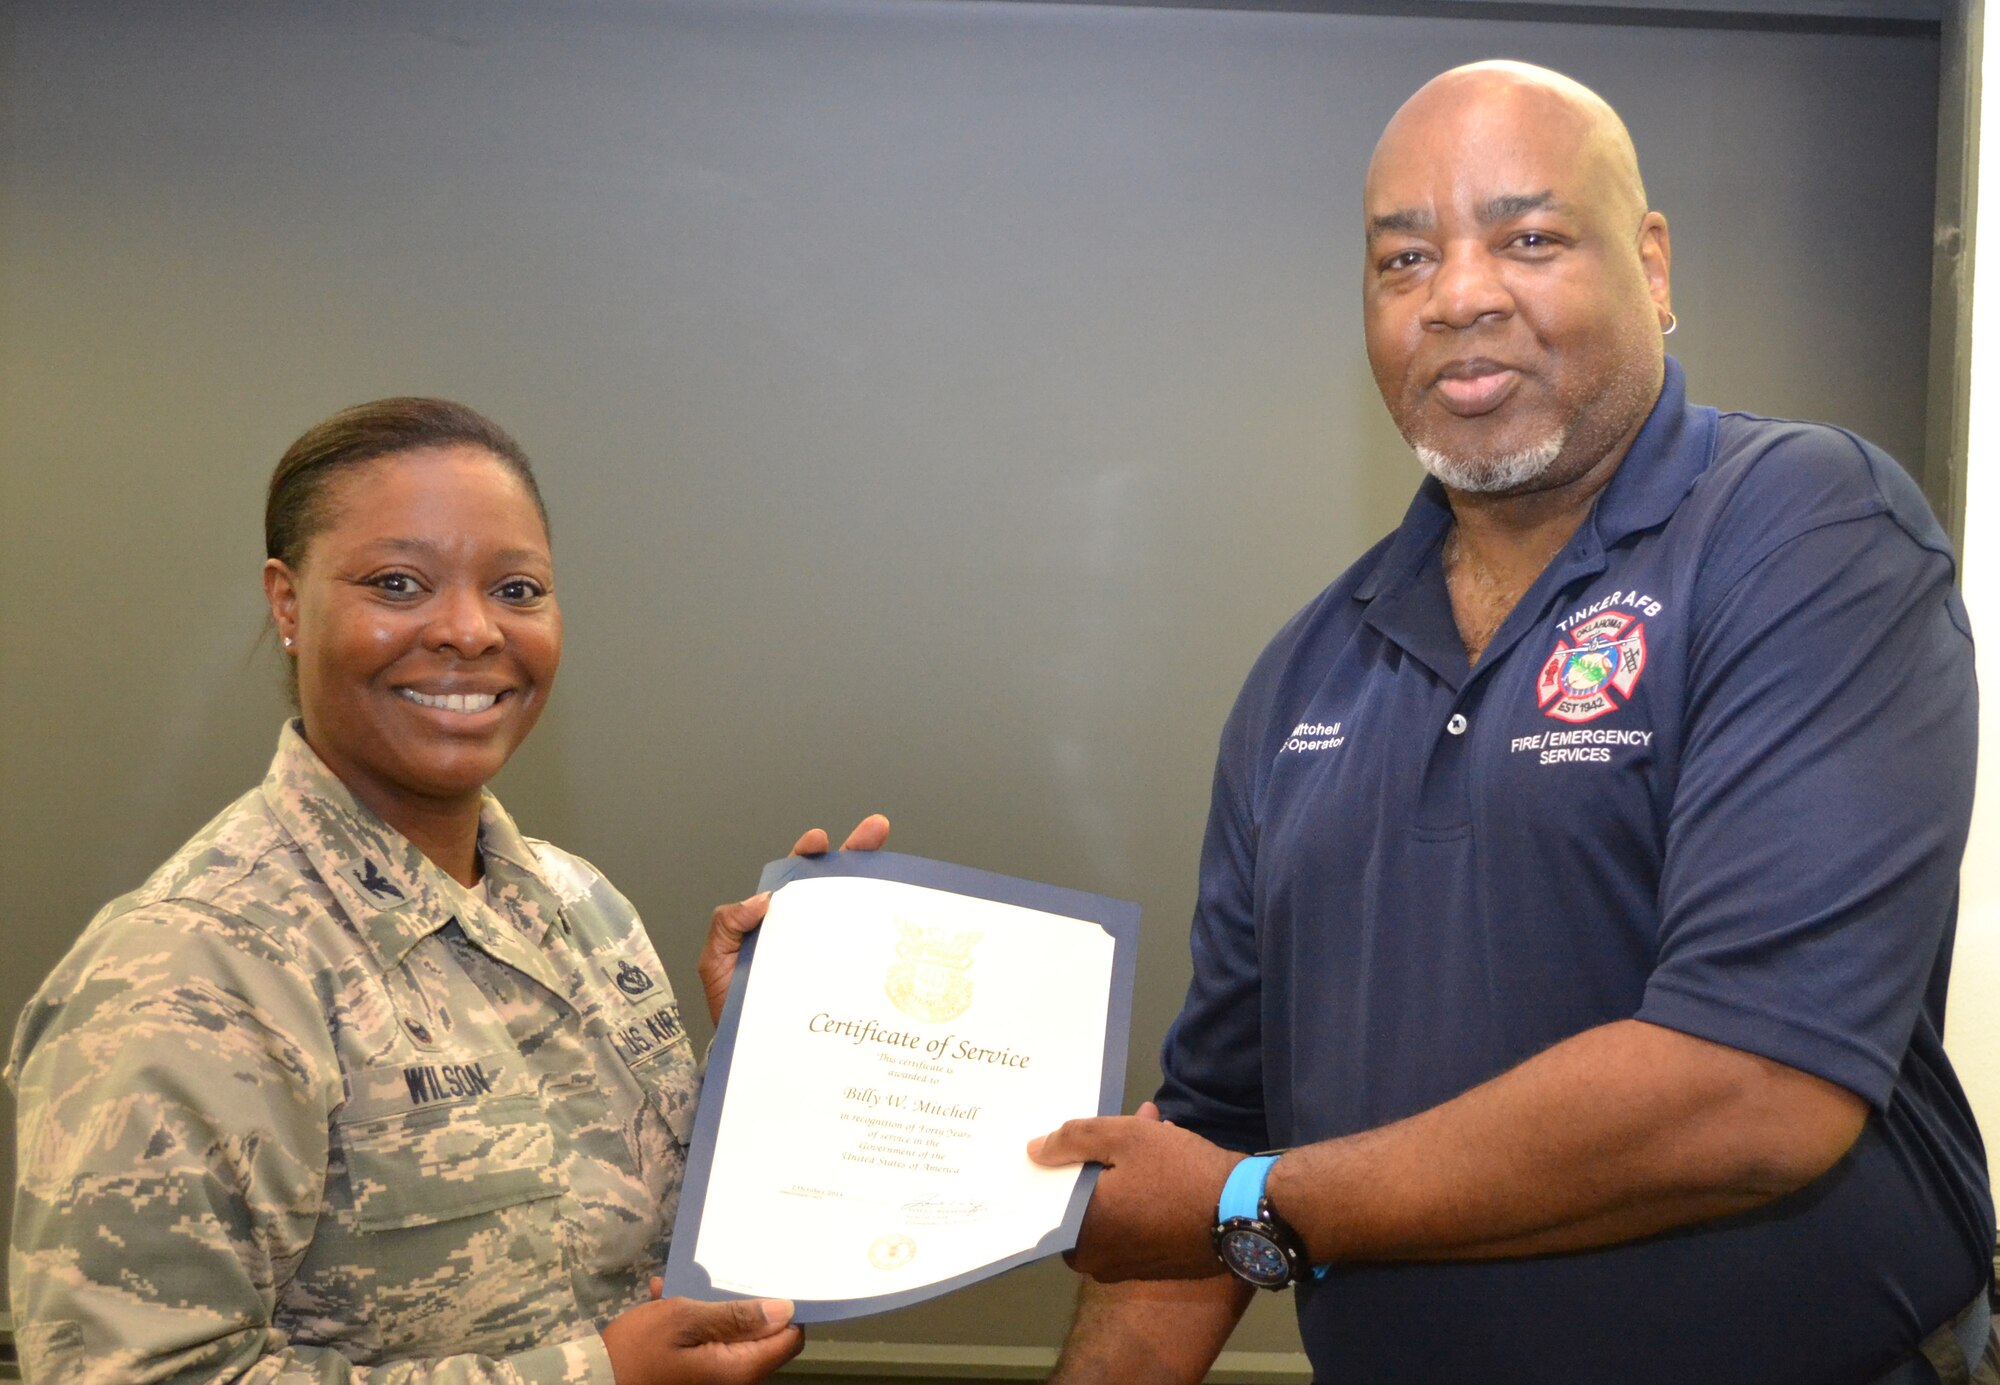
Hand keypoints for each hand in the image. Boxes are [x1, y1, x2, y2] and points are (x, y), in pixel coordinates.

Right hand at [600, 1280, 801, 1384]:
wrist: (596, 1380)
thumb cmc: (638, 1350)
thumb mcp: (684, 1320)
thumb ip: (736, 1315)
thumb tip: (786, 1310)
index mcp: (740, 1369)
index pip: (789, 1339)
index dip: (788, 1308)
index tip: (773, 1277)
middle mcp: (735, 1379)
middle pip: (761, 1336)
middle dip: (740, 1302)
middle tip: (720, 1272)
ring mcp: (714, 1379)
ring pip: (729, 1334)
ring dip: (709, 1307)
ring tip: (678, 1284)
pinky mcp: (695, 1375)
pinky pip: (706, 1343)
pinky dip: (691, 1321)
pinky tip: (663, 1298)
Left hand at [698, 815, 890, 1024]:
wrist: (749, 1054)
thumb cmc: (731, 1007)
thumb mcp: (716, 961)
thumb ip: (727, 926)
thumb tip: (761, 899)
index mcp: (774, 921)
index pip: (793, 879)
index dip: (807, 856)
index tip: (819, 840)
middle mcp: (804, 931)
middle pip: (833, 885)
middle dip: (856, 854)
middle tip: (876, 830)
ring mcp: (826, 953)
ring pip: (854, 913)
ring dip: (877, 888)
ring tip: (895, 869)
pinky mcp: (842, 979)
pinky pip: (863, 955)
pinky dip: (883, 940)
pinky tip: (900, 925)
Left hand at [1028, 1101, 1242, 1281]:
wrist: (1247, 1214)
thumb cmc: (1180, 1173)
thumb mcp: (1125, 1137)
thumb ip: (1073, 1140)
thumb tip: (1034, 1152)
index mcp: (1080, 1233)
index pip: (1057, 1191)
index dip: (1073, 1156)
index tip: (1091, 1135)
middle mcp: (1097, 1260)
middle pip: (1089, 1198)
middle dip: (1105, 1158)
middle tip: (1131, 1127)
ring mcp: (1128, 1268)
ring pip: (1116, 1207)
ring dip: (1129, 1171)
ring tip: (1157, 1130)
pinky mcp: (1158, 1267)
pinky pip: (1138, 1224)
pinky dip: (1146, 1195)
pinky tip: (1170, 1163)